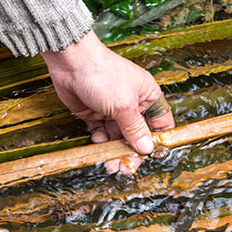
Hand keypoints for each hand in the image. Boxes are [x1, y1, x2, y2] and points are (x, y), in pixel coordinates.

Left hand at [41, 30, 174, 156]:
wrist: (71, 63)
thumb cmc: (103, 74)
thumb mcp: (124, 105)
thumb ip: (135, 129)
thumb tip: (147, 148)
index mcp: (148, 96)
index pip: (160, 123)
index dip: (158, 140)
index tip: (153, 157)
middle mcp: (132, 103)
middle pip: (138, 134)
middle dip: (132, 151)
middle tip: (127, 167)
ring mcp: (113, 109)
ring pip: (118, 136)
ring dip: (114, 150)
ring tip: (111, 164)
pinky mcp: (95, 113)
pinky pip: (102, 133)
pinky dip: (101, 141)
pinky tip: (99, 143)